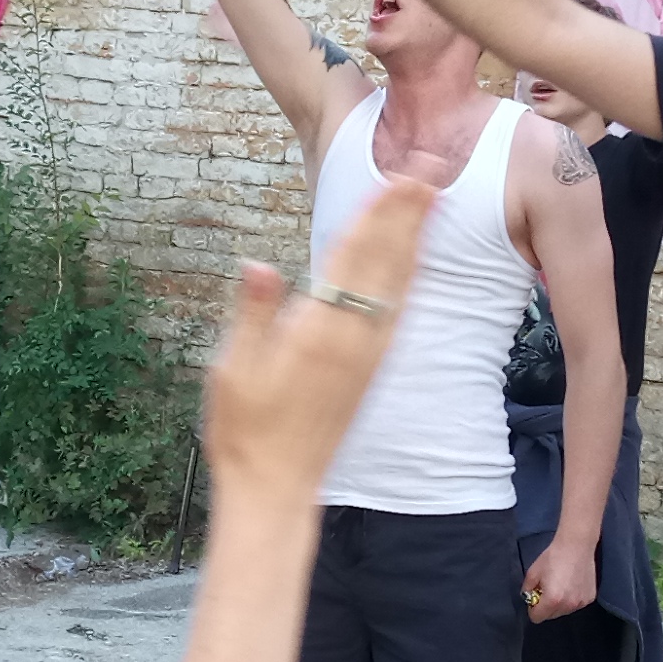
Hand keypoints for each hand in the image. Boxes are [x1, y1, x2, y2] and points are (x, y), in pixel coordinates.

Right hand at [202, 178, 427, 506]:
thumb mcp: (233, 369)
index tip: (399, 176)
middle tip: (429, 172)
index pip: (354, 258)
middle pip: (385, 264)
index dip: (378, 214)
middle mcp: (352, 340)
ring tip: (428, 206)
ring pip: (398, 287)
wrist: (276, 489)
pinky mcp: (370, 374)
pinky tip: (413, 268)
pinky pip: (397, 316)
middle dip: (407, 216)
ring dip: (414, 243)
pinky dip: (407, 283)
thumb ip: (253, 314)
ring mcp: (366, 358)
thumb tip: (258, 264)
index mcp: (317, 331)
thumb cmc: (245, 430)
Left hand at [523, 535, 595, 623]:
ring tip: (561, 586)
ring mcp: (581, 603)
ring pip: (564, 611)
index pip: (537, 618)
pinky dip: (572, 599)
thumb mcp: (532, 572)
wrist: (576, 545)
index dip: (533, 609)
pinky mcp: (590, 598)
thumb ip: (527, 589)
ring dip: (560, 604)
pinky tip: (572, 584)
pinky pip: (576, 605)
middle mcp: (568, 606)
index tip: (535, 598)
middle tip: (547, 590)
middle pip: (551, 616)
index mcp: (552, 600)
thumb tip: (528, 597)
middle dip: (546, 607)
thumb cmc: (553, 557)